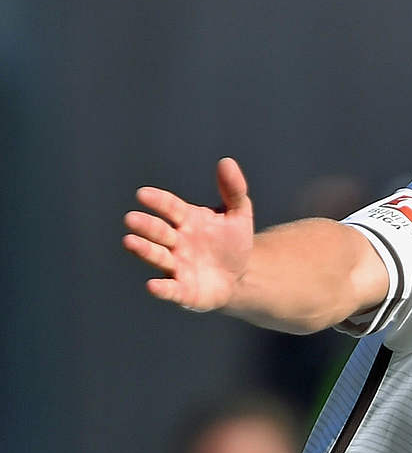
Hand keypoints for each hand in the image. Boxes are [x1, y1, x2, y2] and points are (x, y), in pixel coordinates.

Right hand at [123, 157, 253, 311]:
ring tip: (129, 241)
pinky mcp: (183, 291)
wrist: (241, 275)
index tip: (143, 194)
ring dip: (144, 250)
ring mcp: (177, 266)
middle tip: (131, 219)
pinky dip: (161, 288)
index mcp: (187, 220)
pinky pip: (170, 289)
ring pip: (158, 256)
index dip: (158, 201)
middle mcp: (176, 242)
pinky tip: (152, 285)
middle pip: (159, 232)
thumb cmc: (233, 241)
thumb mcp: (239, 213)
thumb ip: (233, 189)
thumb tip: (226, 161)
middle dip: (146, 226)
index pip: (170, 207)